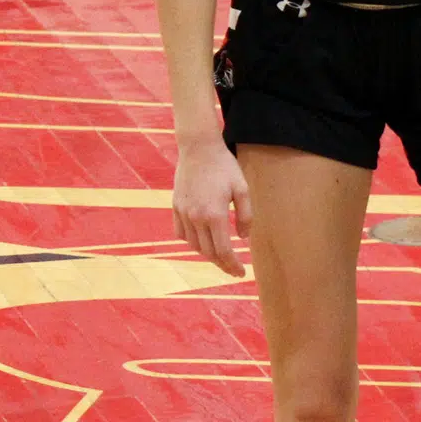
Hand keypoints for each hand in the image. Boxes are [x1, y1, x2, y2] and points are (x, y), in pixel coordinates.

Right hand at [173, 137, 251, 277]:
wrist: (198, 148)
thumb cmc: (224, 166)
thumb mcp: (242, 189)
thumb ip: (245, 216)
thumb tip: (243, 238)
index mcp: (214, 215)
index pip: (223, 251)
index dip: (233, 265)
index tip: (241, 273)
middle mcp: (196, 217)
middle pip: (208, 252)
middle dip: (222, 264)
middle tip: (233, 268)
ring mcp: (183, 212)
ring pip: (194, 245)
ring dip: (207, 254)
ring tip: (220, 256)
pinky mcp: (175, 206)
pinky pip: (181, 233)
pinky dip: (192, 242)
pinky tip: (202, 241)